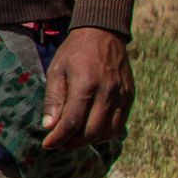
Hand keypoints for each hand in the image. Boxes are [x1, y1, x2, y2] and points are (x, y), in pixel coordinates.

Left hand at [39, 27, 131, 149]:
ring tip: (74, 137)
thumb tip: (49, 127)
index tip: (47, 144)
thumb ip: (53, 99)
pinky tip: (91, 130)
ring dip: (89, 141)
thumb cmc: (74, 52)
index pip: (72, 122)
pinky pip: (119, 126)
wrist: (103, 33)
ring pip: (108, 133)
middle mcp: (107, 92)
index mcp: (86, 84)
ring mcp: (122, 95)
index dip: (58, 138)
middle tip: (60, 141)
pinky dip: (104, 134)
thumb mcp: (56, 70)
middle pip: (91, 132)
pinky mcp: (130, 97)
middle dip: (72, 142)